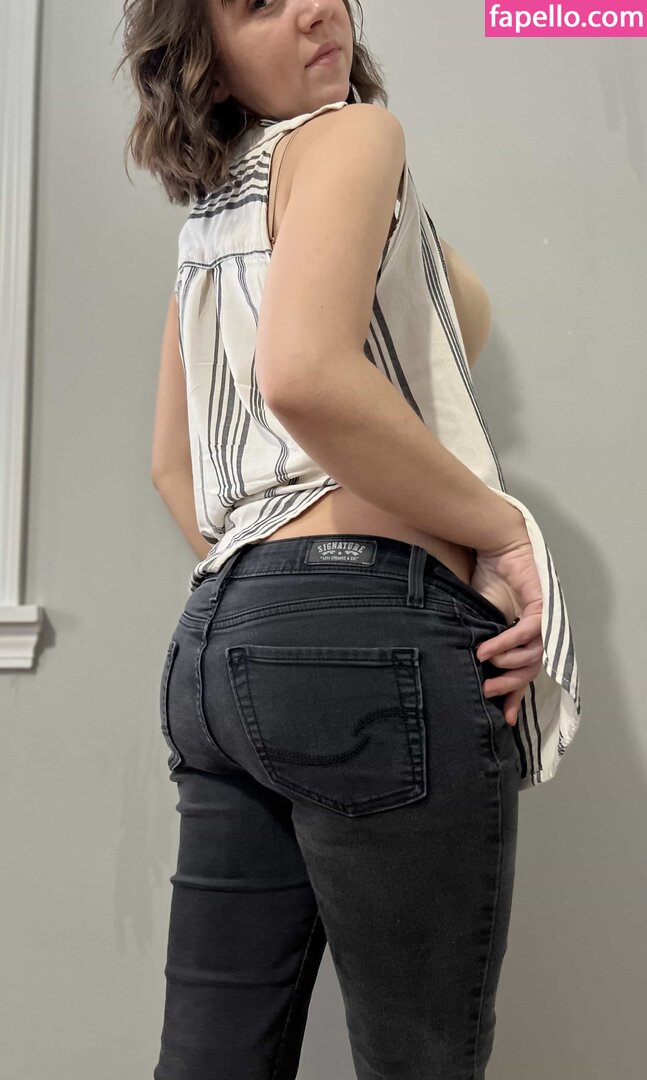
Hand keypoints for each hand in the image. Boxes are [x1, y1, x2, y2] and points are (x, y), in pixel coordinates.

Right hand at [470, 537, 543, 726]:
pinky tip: (490, 649)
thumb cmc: (487, 577)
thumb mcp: (478, 616)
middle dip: (510, 684)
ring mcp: (543, 620)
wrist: (495, 545)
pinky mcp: (541, 605)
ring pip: (534, 654)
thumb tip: (459, 663)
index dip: (514, 696)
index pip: (524, 674)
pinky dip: (509, 642)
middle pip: (532, 670)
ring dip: (508, 663)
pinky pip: (529, 631)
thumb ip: (476, 637)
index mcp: (523, 638)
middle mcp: (539, 632)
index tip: (502, 718)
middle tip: (488, 690)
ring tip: (485, 665)